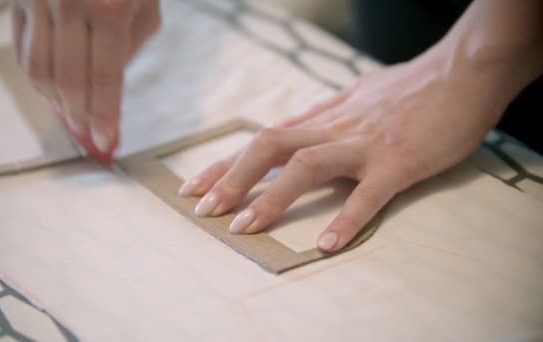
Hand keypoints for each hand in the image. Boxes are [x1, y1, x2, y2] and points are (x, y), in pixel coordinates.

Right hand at [12, 0, 160, 161]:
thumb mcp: (146, 5)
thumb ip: (129, 47)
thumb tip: (106, 91)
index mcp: (110, 8)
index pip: (105, 80)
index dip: (105, 118)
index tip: (109, 143)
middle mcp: (68, 4)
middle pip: (68, 82)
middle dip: (80, 119)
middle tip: (91, 139)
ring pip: (38, 71)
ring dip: (56, 104)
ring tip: (73, 120)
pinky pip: (21, 50)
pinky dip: (36, 79)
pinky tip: (53, 94)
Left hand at [177, 53, 507, 251]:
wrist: (461, 73)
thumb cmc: (410, 89)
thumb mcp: (356, 98)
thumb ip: (325, 119)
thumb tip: (298, 132)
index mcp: (325, 117)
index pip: (264, 139)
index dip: (226, 164)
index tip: (195, 186)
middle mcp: (335, 128)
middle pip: (271, 147)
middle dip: (233, 178)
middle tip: (205, 209)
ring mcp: (365, 144)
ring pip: (307, 166)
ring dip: (272, 197)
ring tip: (245, 228)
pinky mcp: (399, 161)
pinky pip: (368, 193)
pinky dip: (346, 219)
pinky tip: (327, 244)